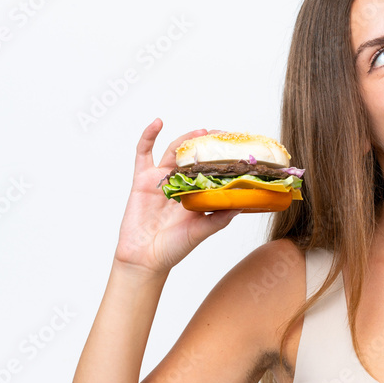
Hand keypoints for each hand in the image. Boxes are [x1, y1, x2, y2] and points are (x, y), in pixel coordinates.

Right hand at [113, 118, 239, 274]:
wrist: (145, 259)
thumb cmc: (174, 249)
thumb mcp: (201, 232)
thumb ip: (218, 218)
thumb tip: (240, 204)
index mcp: (196, 195)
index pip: (212, 170)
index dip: (223, 159)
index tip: (238, 148)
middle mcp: (180, 185)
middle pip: (195, 158)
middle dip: (208, 145)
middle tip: (223, 135)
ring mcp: (161, 180)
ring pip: (175, 152)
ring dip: (187, 139)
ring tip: (202, 132)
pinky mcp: (142, 180)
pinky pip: (143, 154)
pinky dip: (149, 137)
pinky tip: (158, 123)